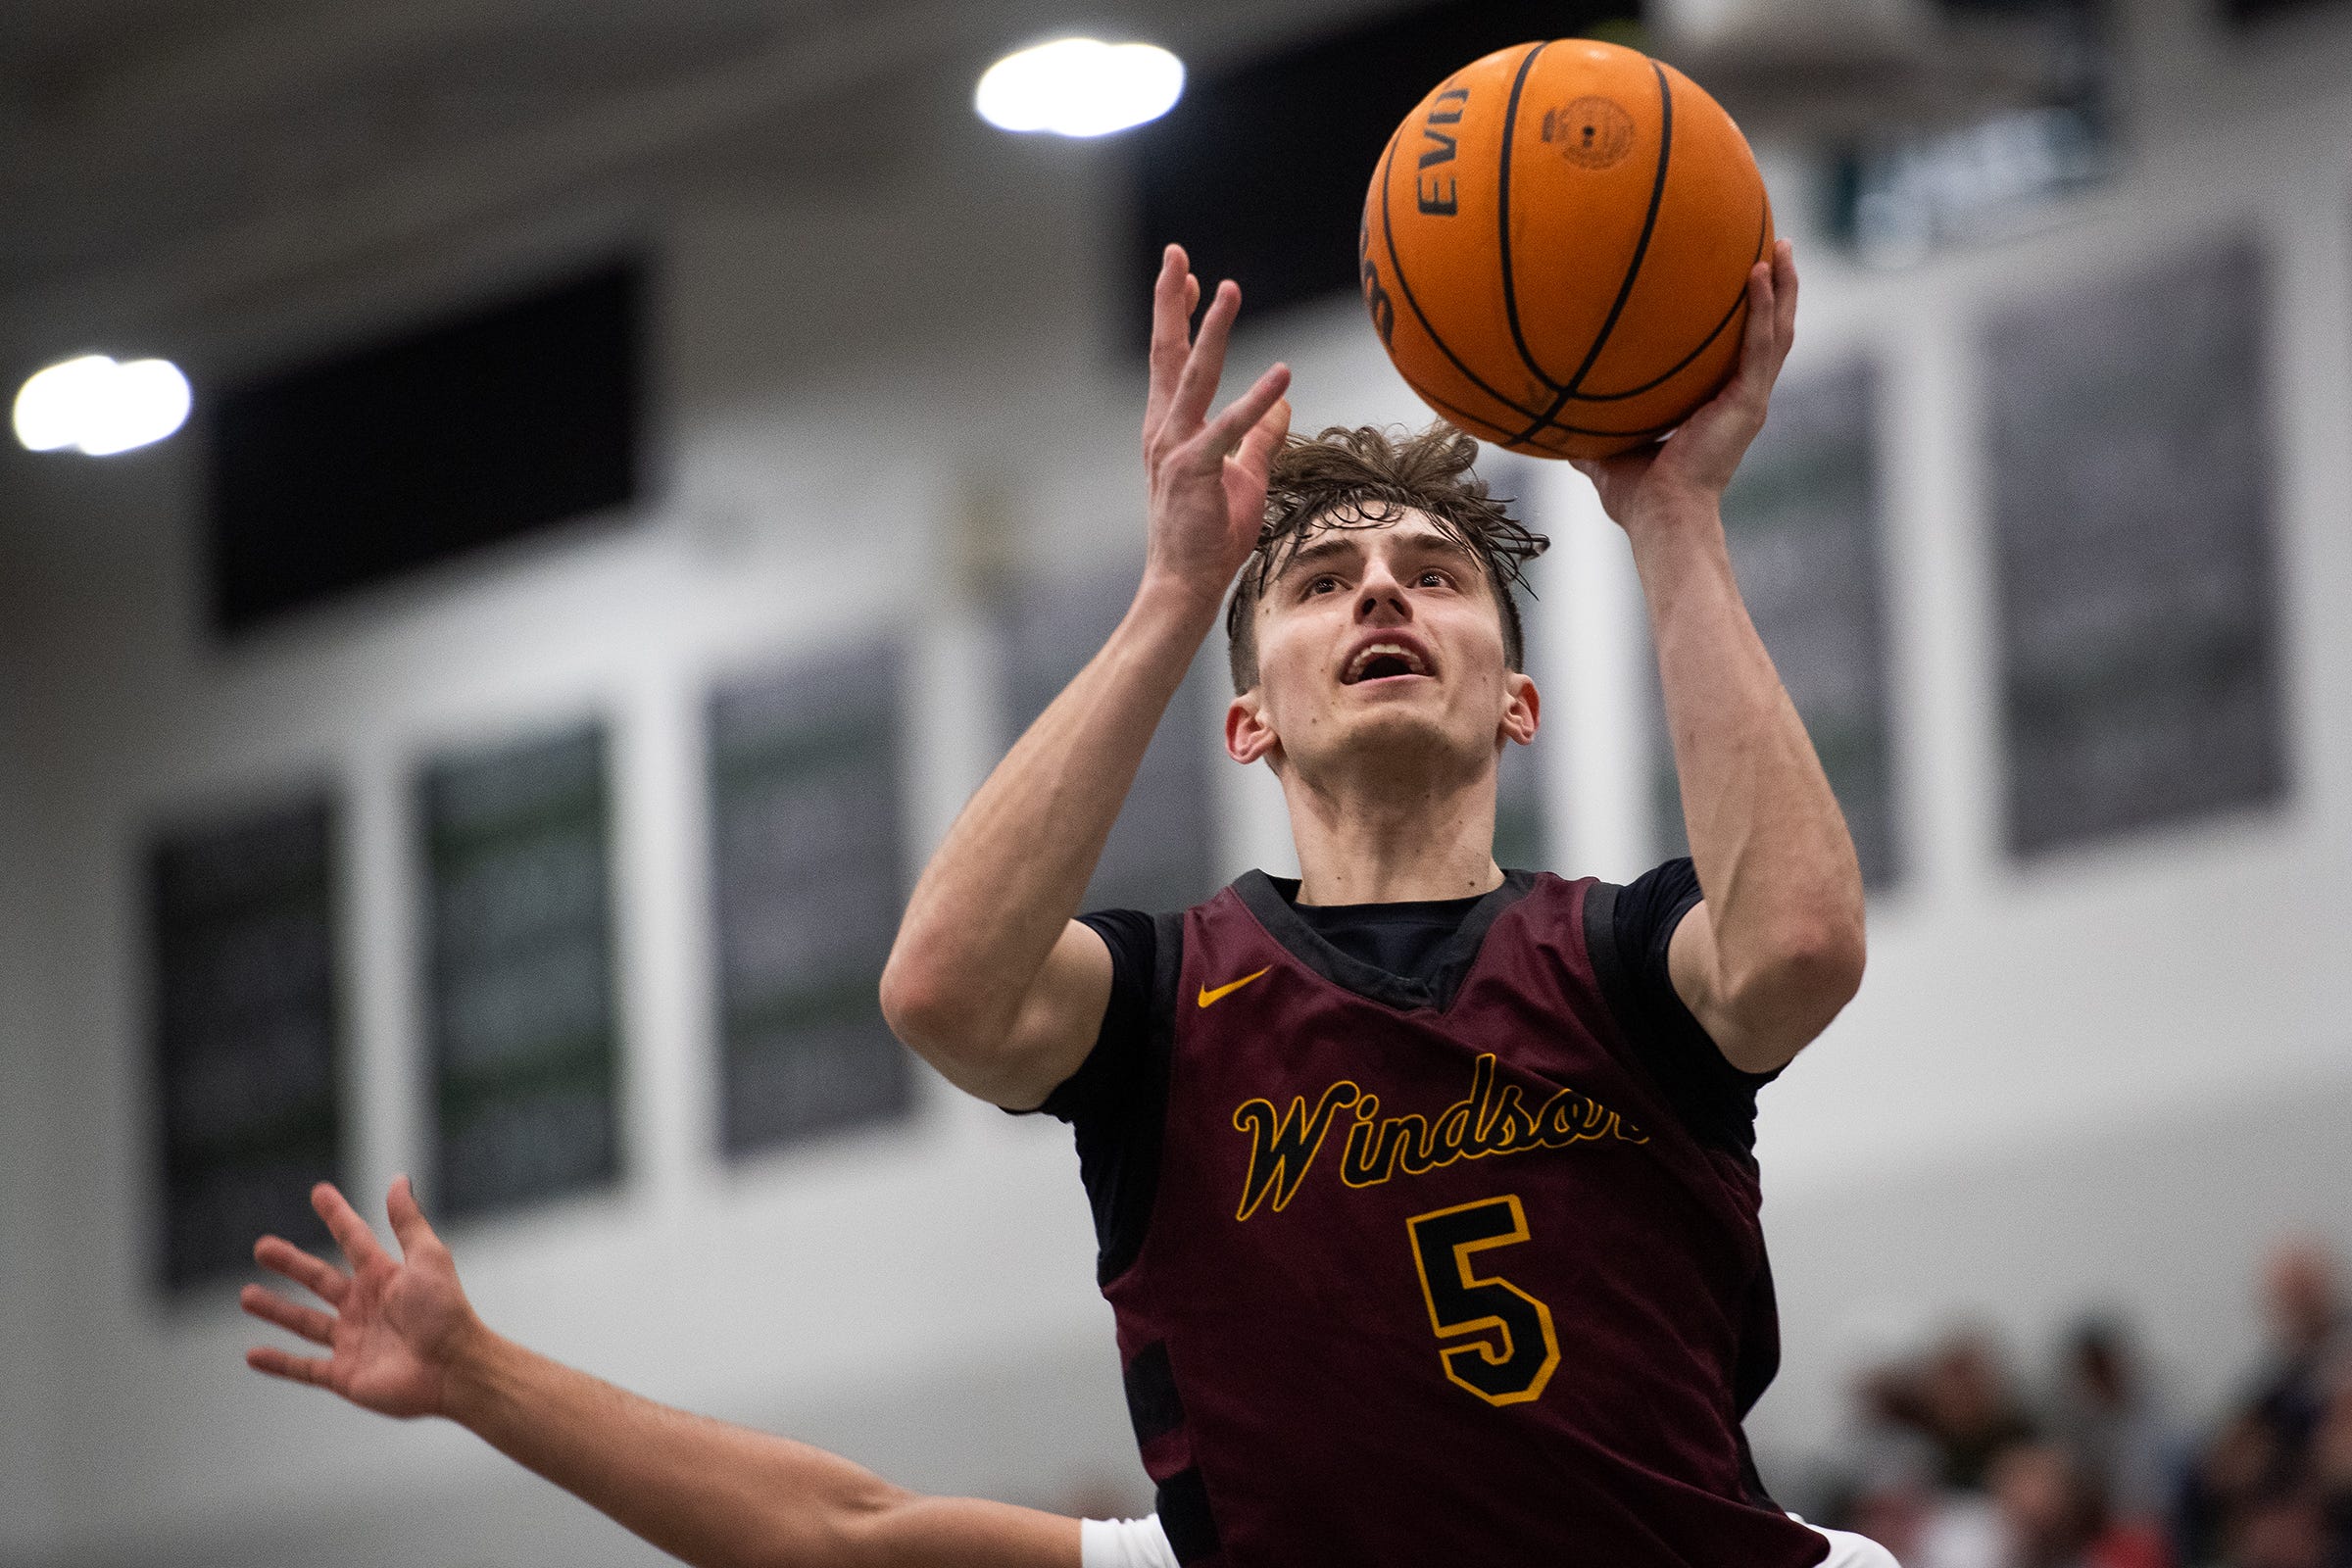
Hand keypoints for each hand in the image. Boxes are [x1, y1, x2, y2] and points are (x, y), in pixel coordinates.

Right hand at [241, 1177, 480, 1419]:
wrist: (454, 1369)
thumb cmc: (446, 1312)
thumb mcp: (428, 1258)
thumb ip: (408, 1222)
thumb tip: (399, 1179)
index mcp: (385, 1277)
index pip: (354, 1239)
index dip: (338, 1216)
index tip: (319, 1192)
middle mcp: (365, 1307)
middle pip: (320, 1279)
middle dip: (291, 1263)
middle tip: (261, 1247)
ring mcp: (353, 1341)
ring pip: (306, 1323)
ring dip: (276, 1310)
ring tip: (246, 1296)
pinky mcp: (344, 1375)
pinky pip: (304, 1369)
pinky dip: (278, 1364)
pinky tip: (252, 1354)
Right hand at [1139, 244, 1292, 605]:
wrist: (1183, 585)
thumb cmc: (1209, 537)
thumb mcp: (1245, 477)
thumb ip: (1262, 437)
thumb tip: (1287, 401)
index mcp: (1170, 430)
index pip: (1172, 362)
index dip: (1179, 316)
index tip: (1189, 277)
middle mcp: (1164, 431)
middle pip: (1166, 352)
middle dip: (1170, 299)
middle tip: (1176, 252)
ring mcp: (1175, 449)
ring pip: (1193, 376)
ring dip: (1211, 329)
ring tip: (1228, 288)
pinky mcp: (1195, 471)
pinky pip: (1230, 428)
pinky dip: (1257, 400)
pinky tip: (1283, 373)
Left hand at [1572, 238, 1798, 529]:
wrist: (1661, 517)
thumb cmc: (1638, 497)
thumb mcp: (1608, 453)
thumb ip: (1589, 432)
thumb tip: (1551, 420)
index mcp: (1720, 407)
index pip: (1741, 354)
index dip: (1748, 318)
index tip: (1744, 280)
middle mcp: (1743, 399)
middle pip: (1771, 333)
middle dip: (1778, 289)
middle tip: (1778, 245)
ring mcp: (1750, 400)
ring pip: (1778, 332)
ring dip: (1784, 287)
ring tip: (1783, 245)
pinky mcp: (1750, 402)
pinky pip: (1762, 345)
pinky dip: (1763, 308)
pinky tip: (1760, 273)